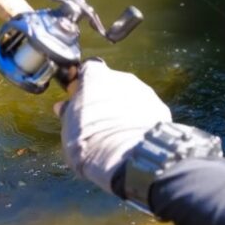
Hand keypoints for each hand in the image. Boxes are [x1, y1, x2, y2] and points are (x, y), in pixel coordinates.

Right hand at [54, 59, 171, 193]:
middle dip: (104, 97)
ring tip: (116, 132)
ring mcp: (144, 91)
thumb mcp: (69, 128)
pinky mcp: (159, 107)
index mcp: (95, 76)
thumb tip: (64, 108)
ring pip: (130, 95)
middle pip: (110, 82)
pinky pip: (146, 109)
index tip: (77, 98)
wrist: (127, 156)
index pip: (88, 69)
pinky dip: (140, 119)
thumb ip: (68, 113)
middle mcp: (122, 78)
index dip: (83, 83)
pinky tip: (133, 136)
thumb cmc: (91, 141)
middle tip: (96, 119)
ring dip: (123, 108)